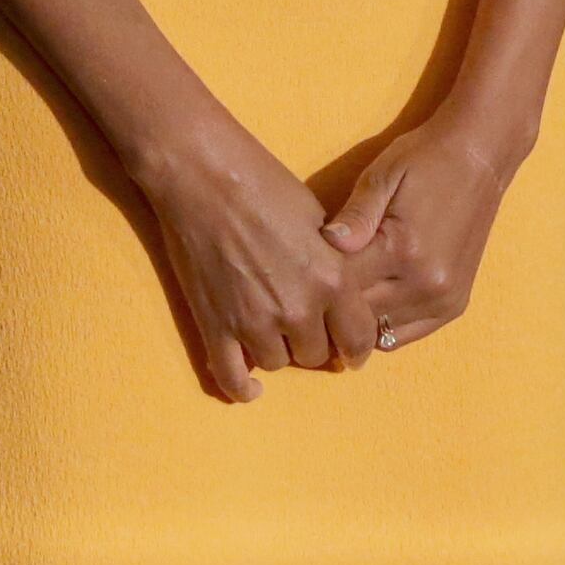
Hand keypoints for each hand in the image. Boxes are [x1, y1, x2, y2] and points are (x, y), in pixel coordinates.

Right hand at [128, 111, 367, 400]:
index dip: (356, 346)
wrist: (204, 176)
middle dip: (314, 343)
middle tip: (304, 327)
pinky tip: (252, 388)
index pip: (359, 339)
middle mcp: (299, 310)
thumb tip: (343, 294)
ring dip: (279, 351)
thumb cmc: (266, 184)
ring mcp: (254, 322)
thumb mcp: (320, 220)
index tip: (350, 348)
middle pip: (317, 355)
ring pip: (279, 364)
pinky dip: (242, 388)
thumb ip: (336, 265)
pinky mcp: (215, 325)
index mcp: (332, 281)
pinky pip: (232, 377)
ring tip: (272, 331)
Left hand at [320, 112, 524, 354]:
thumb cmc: (423, 161)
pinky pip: (408, 334)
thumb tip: (325, 243)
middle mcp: (426, 284)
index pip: (342, 286)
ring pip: (382, 334)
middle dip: (333, 306)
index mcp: (403, 250)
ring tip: (341, 296)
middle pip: (360, 317)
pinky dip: (385, 324)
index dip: (316, 281)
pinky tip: (370, 301)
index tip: (299, 271)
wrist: (479, 158)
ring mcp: (445, 300)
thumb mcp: (381, 177)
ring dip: (358, 321)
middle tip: (314, 288)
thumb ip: (355, 216)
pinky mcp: (455, 305)